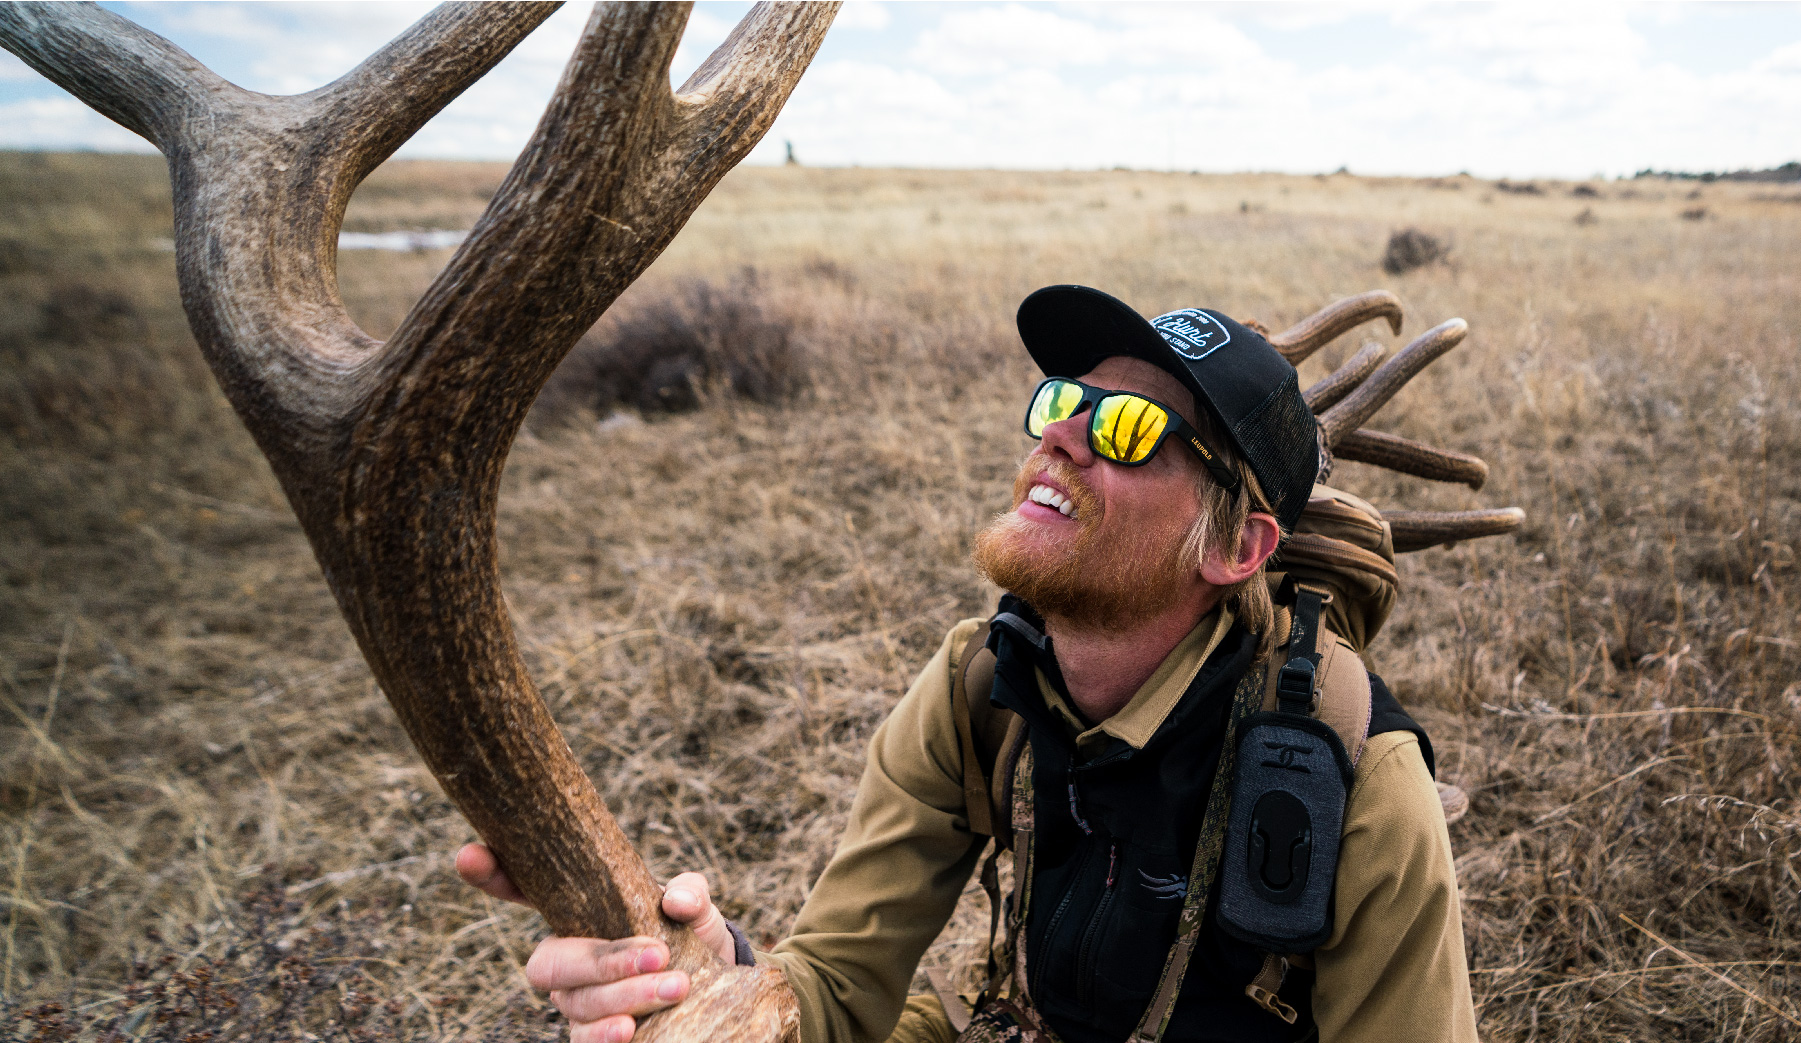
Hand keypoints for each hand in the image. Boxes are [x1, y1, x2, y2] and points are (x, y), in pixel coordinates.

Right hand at [456, 844, 739, 1041]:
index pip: (523, 889)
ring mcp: (575, 999)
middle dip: (602, 961)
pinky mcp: (593, 1033)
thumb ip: (688, 893)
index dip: (493, 873)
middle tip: (658, 953)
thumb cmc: (685, 932)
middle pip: (549, 963)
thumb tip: (677, 902)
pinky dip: (604, 1035)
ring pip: (576, 1002)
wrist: (710, 981)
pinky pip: (582, 1040)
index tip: (469, 854)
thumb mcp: (693, 904)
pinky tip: (630, 1030)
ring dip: (627, 995)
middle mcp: (567, 956)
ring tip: (676, 986)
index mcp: (577, 910)